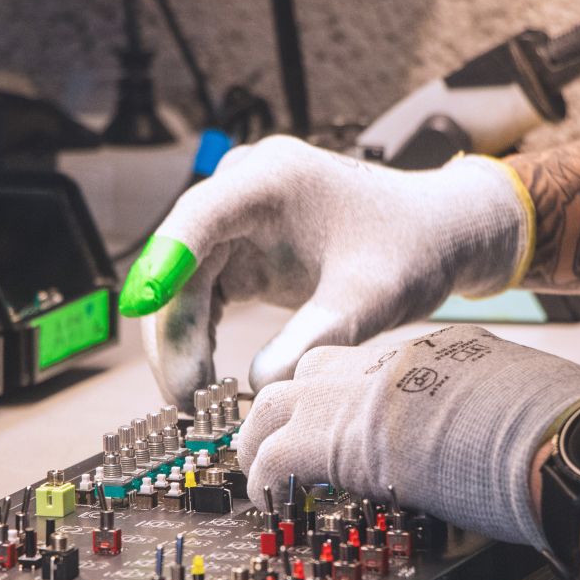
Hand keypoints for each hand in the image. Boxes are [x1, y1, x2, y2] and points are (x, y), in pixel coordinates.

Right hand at [119, 136, 533, 408]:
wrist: (436, 232)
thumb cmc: (411, 250)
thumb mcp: (369, 300)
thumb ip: (315, 339)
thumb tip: (256, 386)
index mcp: (271, 180)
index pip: (197, 220)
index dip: (163, 264)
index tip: (143, 308)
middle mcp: (242, 189)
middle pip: (179, 259)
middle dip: (174, 330)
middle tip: (185, 398)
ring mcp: (237, 217)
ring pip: (182, 281)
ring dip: (181, 340)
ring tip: (196, 400)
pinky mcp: (240, 246)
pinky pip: (201, 291)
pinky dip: (200, 335)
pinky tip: (205, 379)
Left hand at [237, 324, 579, 548]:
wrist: (560, 441)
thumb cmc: (567, 432)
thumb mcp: (531, 402)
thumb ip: (499, 411)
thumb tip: (507, 441)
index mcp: (442, 351)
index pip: (372, 366)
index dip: (350, 399)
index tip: (346, 426)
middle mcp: (392, 360)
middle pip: (313, 369)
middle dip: (291, 406)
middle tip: (281, 441)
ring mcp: (359, 393)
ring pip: (277, 401)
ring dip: (265, 438)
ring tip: (261, 473)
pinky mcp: (336, 437)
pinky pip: (275, 455)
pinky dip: (266, 479)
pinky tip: (270, 501)